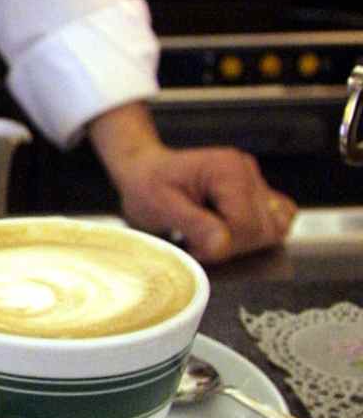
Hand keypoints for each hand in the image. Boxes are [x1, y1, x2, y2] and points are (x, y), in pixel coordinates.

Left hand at [89, 103, 296, 263]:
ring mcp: (253, 181)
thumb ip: (194, 225)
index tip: (192, 247)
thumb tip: (223, 245)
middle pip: (263, 229)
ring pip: (274, 228)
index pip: (246, 225)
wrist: (142, 171)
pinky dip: (253, 235)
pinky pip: (274, 221)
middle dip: (231, 245)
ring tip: (208, 237)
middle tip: (196, 242)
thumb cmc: (146, 186)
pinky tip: (223, 233)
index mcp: (227, 170)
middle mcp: (247, 171)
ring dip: (241, 243)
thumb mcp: (161, 208)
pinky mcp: (254, 192)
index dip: (221, 246)